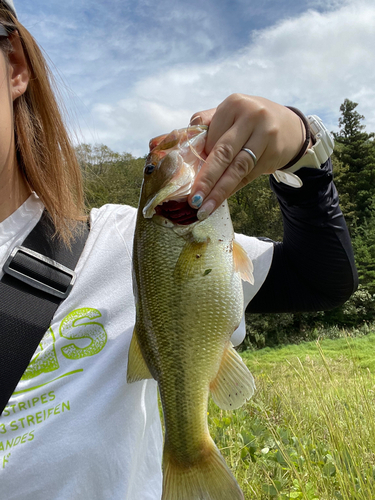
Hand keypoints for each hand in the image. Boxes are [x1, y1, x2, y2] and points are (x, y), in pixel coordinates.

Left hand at [188, 94, 307, 218]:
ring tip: (205, 208)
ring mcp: (266, 135)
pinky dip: (233, 190)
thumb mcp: (229, 115)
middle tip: (194, 199)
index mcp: (234, 104)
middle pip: (224, 152)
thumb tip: (176, 148)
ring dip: (220, 191)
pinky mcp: (274, 154)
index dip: (199, 157)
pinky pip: (249, 176)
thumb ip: (205, 126)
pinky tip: (220, 201)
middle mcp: (252, 117)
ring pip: (238, 168)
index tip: (186, 176)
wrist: (289, 127)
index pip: (210, 135)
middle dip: (206, 179)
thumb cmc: (248, 122)